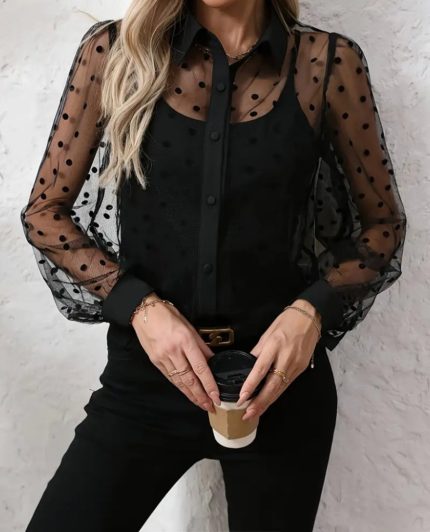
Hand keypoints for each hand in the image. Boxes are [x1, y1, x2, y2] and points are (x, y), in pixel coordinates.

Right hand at [131, 292, 220, 412]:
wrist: (144, 312)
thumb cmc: (168, 315)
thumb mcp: (189, 327)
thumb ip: (201, 346)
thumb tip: (213, 361)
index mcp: (185, 340)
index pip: (201, 368)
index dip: (209, 384)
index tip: (216, 396)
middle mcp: (173, 351)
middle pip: (190, 379)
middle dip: (201, 395)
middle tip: (210, 406)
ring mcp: (163, 357)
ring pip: (179, 381)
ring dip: (191, 395)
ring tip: (201, 403)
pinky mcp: (155, 361)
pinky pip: (170, 377)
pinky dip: (179, 386)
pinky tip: (186, 393)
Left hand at [236, 300, 321, 420]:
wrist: (310, 317)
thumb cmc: (287, 321)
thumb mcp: (268, 332)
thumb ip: (258, 350)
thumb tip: (248, 366)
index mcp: (275, 345)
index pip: (261, 369)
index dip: (251, 384)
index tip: (242, 397)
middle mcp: (286, 357)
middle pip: (272, 385)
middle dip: (259, 403)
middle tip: (247, 414)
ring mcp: (296, 365)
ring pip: (280, 388)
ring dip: (267, 402)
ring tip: (254, 413)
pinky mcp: (302, 369)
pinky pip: (286, 384)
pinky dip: (276, 394)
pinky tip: (268, 401)